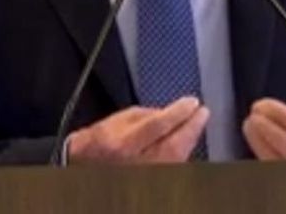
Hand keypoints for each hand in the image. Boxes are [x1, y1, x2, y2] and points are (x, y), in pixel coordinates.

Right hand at [67, 96, 208, 163]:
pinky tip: (186, 143)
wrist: (82, 169)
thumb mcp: (115, 121)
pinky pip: (173, 168)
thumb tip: (169, 112)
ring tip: (196, 125)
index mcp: (122, 144)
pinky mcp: (151, 182)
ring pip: (177, 160)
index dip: (178, 112)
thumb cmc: (96, 145)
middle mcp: (135, 164)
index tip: (192, 102)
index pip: (158, 125)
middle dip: (191, 128)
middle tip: (202, 113)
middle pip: (172, 146)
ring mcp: (144, 176)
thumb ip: (143, 115)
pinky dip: (182, 154)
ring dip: (190, 141)